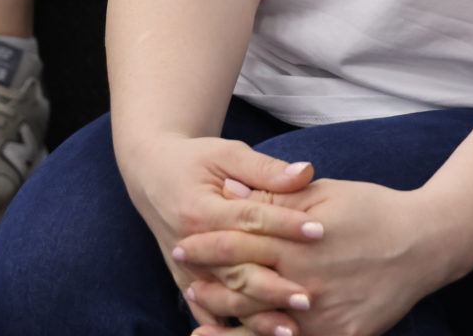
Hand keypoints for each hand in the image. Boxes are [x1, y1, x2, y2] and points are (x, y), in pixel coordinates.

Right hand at [116, 134, 323, 329]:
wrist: (153, 175)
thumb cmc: (197, 160)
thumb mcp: (228, 154)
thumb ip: (265, 168)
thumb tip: (306, 172)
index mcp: (201, 208)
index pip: (249, 219)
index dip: (285, 224)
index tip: (320, 231)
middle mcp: (190, 244)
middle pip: (236, 269)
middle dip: (273, 285)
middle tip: (309, 296)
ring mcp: (186, 268)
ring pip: (224, 298)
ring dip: (257, 316)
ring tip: (291, 329)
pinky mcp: (186, 282)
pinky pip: (207, 311)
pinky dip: (229, 329)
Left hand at [177, 179, 464, 335]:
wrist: (426, 243)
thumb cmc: (375, 210)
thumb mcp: (325, 193)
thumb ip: (277, 197)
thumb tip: (230, 187)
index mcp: (297, 242)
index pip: (237, 245)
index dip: (206, 247)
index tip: (183, 246)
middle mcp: (304, 282)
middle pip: (241, 290)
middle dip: (209, 287)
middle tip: (187, 284)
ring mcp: (321, 315)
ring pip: (261, 326)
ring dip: (227, 323)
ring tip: (201, 323)